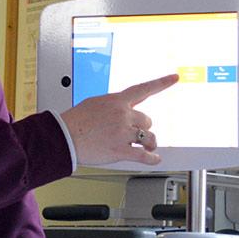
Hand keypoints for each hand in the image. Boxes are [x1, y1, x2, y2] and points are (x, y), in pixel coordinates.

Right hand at [60, 74, 179, 165]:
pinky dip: (152, 158)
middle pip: (147, 121)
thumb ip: (112, 107)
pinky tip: (154, 159)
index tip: (174, 78)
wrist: (63, 136)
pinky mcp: (121, 150)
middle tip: (135, 134)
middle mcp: (123, 115)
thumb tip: (122, 113)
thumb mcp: (94, 104)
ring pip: (149, 137)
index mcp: (116, 101)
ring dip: (149, 143)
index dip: (161, 83)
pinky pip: (144, 155)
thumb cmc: (74, 121)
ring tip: (146, 147)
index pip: (143, 89)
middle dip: (142, 128)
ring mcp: (123, 133)